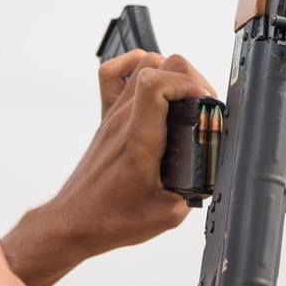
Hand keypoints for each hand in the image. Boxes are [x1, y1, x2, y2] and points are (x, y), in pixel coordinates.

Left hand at [2, 50, 215, 285]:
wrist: (74, 223)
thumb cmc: (110, 219)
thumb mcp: (168, 214)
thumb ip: (195, 190)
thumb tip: (211, 173)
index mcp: (140, 140)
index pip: (157, 84)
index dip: (189, 84)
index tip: (204, 104)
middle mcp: (124, 120)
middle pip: (158, 65)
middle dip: (190, 78)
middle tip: (202, 105)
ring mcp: (114, 115)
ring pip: (142, 62)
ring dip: (170, 71)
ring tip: (184, 96)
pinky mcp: (107, 119)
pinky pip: (112, 74)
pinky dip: (133, 65)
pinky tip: (150, 80)